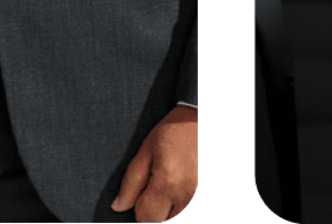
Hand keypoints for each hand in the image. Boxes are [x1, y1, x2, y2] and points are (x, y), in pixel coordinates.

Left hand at [111, 104, 196, 221]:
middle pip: (164, 222)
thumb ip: (131, 182)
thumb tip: (119, 207)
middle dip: (158, 211)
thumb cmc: (175, 131)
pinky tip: (188, 188)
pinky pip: (193, 211)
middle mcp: (188, 195)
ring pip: (179, 218)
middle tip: (162, 188)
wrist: (205, 118)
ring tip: (176, 186)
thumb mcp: (147, 150)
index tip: (146, 194)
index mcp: (168, 182)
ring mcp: (203, 198)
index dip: (141, 208)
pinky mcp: (213, 197)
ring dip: (174, 210)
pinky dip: (187, 204)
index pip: (145, 218)